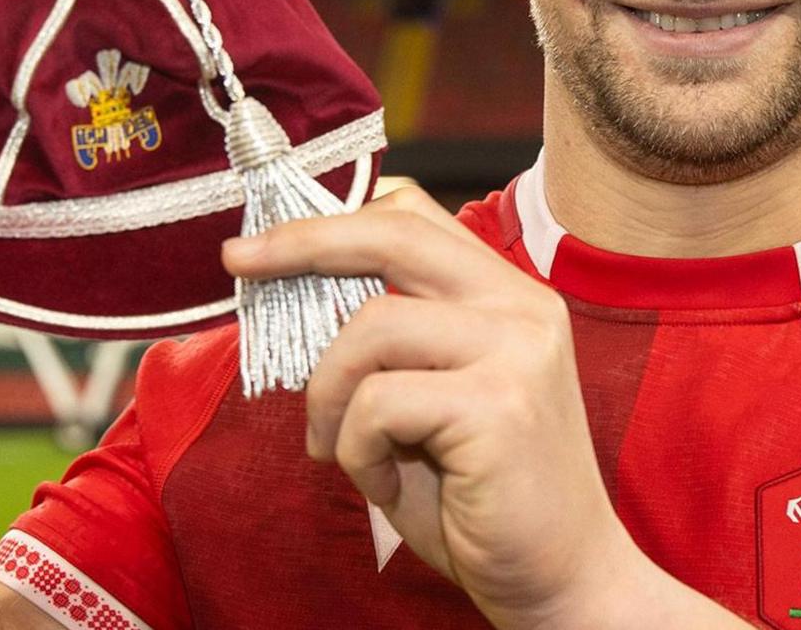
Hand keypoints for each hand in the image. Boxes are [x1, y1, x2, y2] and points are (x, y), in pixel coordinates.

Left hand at [222, 186, 644, 628]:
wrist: (563, 581)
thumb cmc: (484, 499)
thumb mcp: (432, 401)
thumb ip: (393, 342)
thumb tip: (294, 293)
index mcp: (510, 297)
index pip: (416, 218)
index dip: (334, 220)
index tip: (264, 243)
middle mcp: (523, 308)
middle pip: (394, 235)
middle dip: (301, 243)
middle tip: (238, 260)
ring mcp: (518, 351)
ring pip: (371, 327)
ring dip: (329, 396)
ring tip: (341, 450)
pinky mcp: (500, 406)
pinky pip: (378, 403)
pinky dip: (358, 450)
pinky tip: (389, 483)